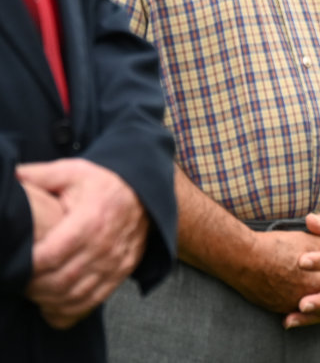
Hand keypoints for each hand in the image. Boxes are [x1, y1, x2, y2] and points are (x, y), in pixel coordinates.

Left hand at [17, 160, 148, 330]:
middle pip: (61, 281)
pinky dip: (69, 311)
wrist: (144, 193)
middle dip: (33, 287)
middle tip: (19, 281)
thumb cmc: (103, 183)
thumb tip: (10, 176)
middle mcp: (105, 244)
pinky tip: (52, 307)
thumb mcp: (73, 172)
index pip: (52, 256)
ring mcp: (115, 261)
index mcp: (90, 219)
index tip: (16, 263)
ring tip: (34, 292)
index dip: (28, 266)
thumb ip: (40, 175)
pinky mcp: (121, 272)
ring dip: (48, 301)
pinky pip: (93, 301)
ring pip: (75, 295)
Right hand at [227, 225, 319, 327]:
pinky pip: (300, 315)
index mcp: (312, 275)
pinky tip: (316, 310)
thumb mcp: (303, 239)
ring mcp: (289, 303)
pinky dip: (313, 313)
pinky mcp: (277, 306)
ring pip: (318, 311)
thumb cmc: (272, 246)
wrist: (239, 259)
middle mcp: (303, 293)